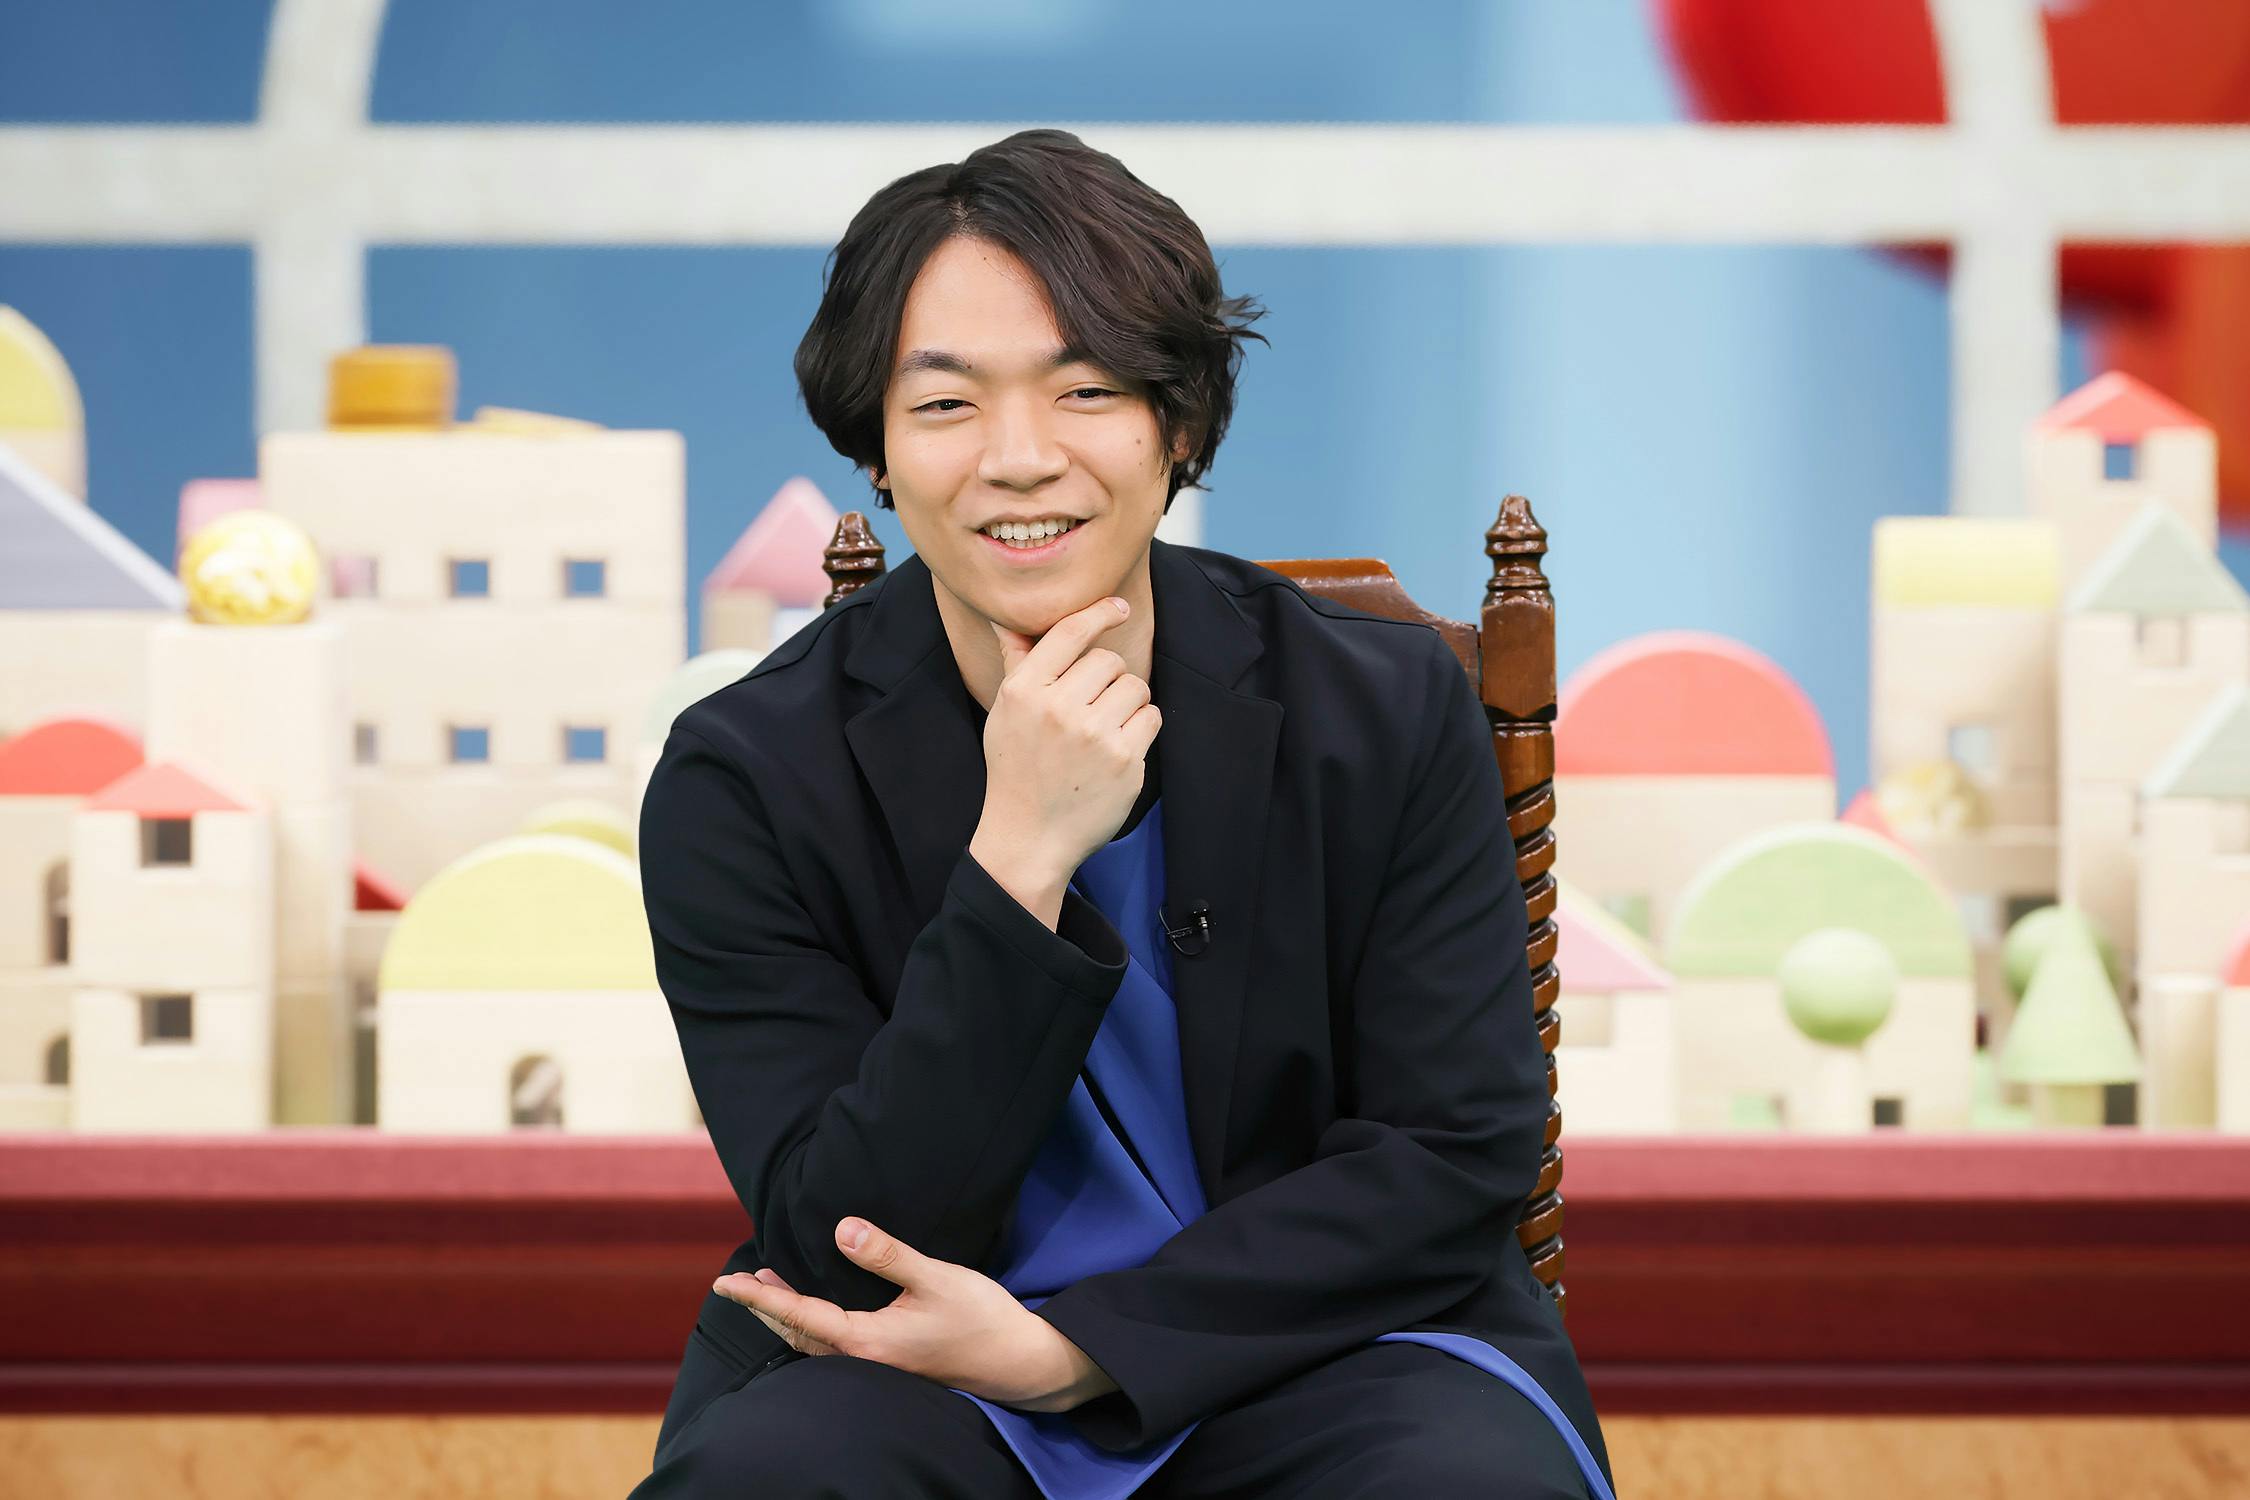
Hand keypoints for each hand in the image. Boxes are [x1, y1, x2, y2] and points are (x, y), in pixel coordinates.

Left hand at [713, 1216, 1118, 1413]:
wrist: (1021, 1361)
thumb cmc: (982, 1318)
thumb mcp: (936, 1277)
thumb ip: (887, 1254)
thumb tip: (841, 1229)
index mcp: (867, 1340)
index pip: (800, 1315)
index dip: (760, 1298)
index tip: (727, 1284)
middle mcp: (865, 1359)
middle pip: (798, 1334)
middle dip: (766, 1309)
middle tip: (735, 1285)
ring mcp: (878, 1366)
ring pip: (816, 1343)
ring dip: (788, 1317)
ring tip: (767, 1291)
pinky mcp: (892, 1363)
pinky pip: (836, 1346)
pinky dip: (813, 1326)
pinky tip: (820, 1311)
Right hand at [975, 595, 1159, 880]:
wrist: (1029, 837)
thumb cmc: (1016, 769)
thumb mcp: (1004, 713)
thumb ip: (1016, 663)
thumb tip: (1010, 618)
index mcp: (1023, 691)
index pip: (1071, 632)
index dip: (1100, 612)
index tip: (1119, 607)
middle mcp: (1057, 708)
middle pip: (1109, 660)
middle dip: (1108, 678)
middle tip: (1093, 706)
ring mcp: (1093, 735)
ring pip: (1135, 686)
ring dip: (1128, 702)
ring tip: (1106, 727)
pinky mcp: (1125, 761)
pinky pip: (1151, 717)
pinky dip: (1142, 727)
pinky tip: (1119, 747)